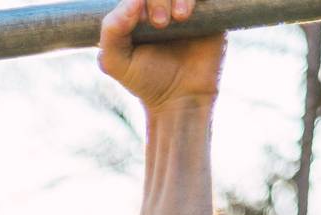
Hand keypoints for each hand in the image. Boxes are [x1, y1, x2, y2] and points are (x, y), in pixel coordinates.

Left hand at [98, 0, 225, 112]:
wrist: (180, 99)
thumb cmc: (147, 81)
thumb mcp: (116, 61)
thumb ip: (111, 31)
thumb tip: (134, 0)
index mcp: (139, 9)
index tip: (144, 22)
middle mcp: (164, 3)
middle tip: (160, 23)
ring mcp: (187, 5)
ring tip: (180, 18)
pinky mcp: (209, 11)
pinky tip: (188, 15)